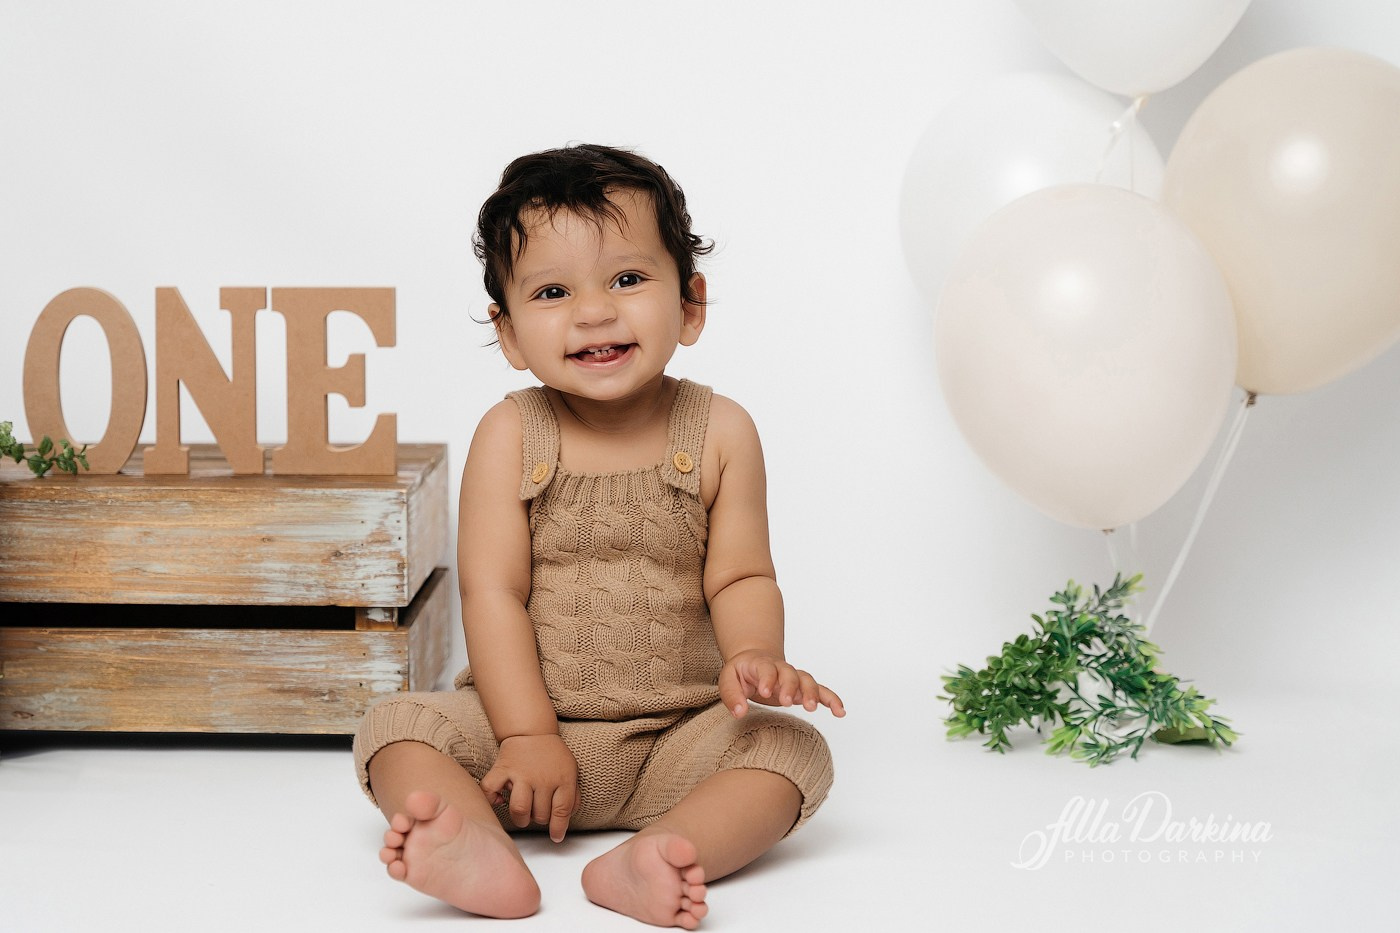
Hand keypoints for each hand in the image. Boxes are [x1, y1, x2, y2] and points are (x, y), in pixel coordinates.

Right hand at [479, 733, 577, 842]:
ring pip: (519, 809)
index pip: (562, 810)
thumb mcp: (571, 772)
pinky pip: (491, 790)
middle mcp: (542, 777)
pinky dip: (492, 799)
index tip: (556, 837)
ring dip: (521, 818)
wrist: (532, 732)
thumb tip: (565, 820)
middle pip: (540, 815)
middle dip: (539, 819)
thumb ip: (573, 796)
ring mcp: (521, 774)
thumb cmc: (552, 756)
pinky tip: (500, 800)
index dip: (559, 828)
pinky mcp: (502, 769)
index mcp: (562, 778)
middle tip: (538, 811)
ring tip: (523, 814)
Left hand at [718, 649, 845, 718]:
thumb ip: (732, 695)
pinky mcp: (803, 689)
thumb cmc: (742, 672)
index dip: (767, 679)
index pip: (767, 669)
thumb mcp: (728, 679)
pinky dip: (832, 699)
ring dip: (812, 693)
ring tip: (812, 708)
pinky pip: (821, 691)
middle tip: (787, 701)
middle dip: (790, 687)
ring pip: (808, 681)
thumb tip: (739, 712)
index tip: (765, 692)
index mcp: (761, 664)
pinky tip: (841, 711)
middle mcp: (781, 668)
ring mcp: (794, 678)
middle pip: (790, 674)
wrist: (756, 661)